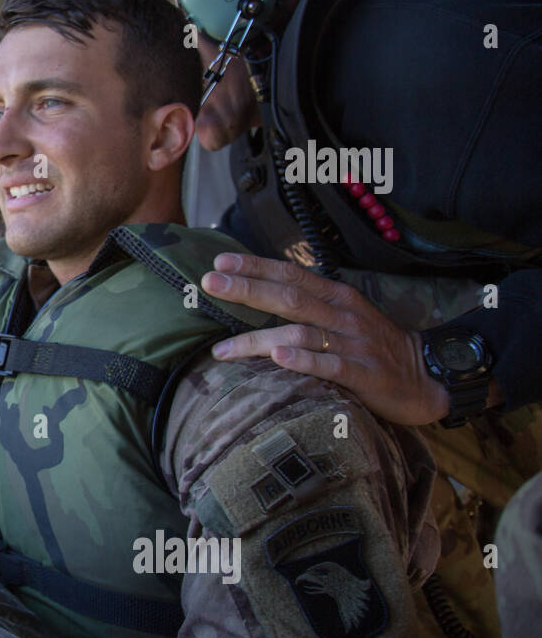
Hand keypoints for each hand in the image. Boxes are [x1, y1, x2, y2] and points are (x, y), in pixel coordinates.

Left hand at [200, 252, 449, 426]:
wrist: (427, 376)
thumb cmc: (373, 346)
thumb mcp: (344, 316)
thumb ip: (308, 305)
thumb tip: (259, 294)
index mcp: (336, 297)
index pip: (291, 274)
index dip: (255, 266)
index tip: (220, 261)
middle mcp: (342, 315)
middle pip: (289, 297)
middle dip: (247, 289)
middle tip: (210, 283)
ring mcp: (353, 344)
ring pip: (299, 334)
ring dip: (257, 340)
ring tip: (221, 349)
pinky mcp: (364, 374)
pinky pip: (330, 365)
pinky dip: (303, 360)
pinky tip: (278, 357)